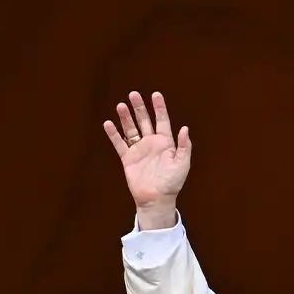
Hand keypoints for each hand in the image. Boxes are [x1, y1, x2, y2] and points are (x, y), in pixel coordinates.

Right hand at [102, 91, 191, 213]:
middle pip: (144, 121)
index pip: (162, 120)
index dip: (159, 108)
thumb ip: (184, 146)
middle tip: (133, 94)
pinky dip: (114, 134)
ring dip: (126, 117)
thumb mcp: (182, 163)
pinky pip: (120, 144)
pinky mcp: (128, 159)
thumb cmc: (172, 182)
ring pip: (131, 129)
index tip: (156, 94)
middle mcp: (151, 143)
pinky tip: (108, 124)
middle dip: (139, 107)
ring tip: (121, 105)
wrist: (157, 199)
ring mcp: (139, 150)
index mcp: (165, 142)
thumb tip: (185, 128)